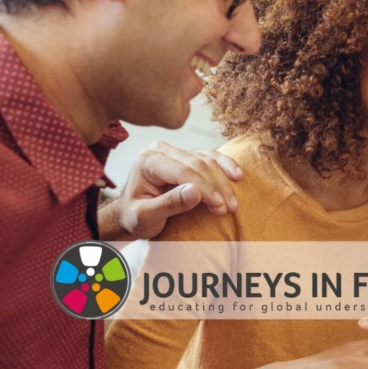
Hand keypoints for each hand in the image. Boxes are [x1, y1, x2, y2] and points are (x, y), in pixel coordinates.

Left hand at [101, 141, 243, 239]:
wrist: (130, 215)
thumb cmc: (135, 217)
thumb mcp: (145, 217)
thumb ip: (168, 204)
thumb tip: (195, 192)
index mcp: (148, 160)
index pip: (183, 171)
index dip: (204, 188)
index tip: (219, 207)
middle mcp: (162, 150)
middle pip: (199, 165)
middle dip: (216, 187)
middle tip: (228, 209)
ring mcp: (176, 151)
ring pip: (208, 161)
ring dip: (224, 182)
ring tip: (232, 204)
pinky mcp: (188, 156)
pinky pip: (212, 157)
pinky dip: (226, 166)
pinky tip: (237, 176)